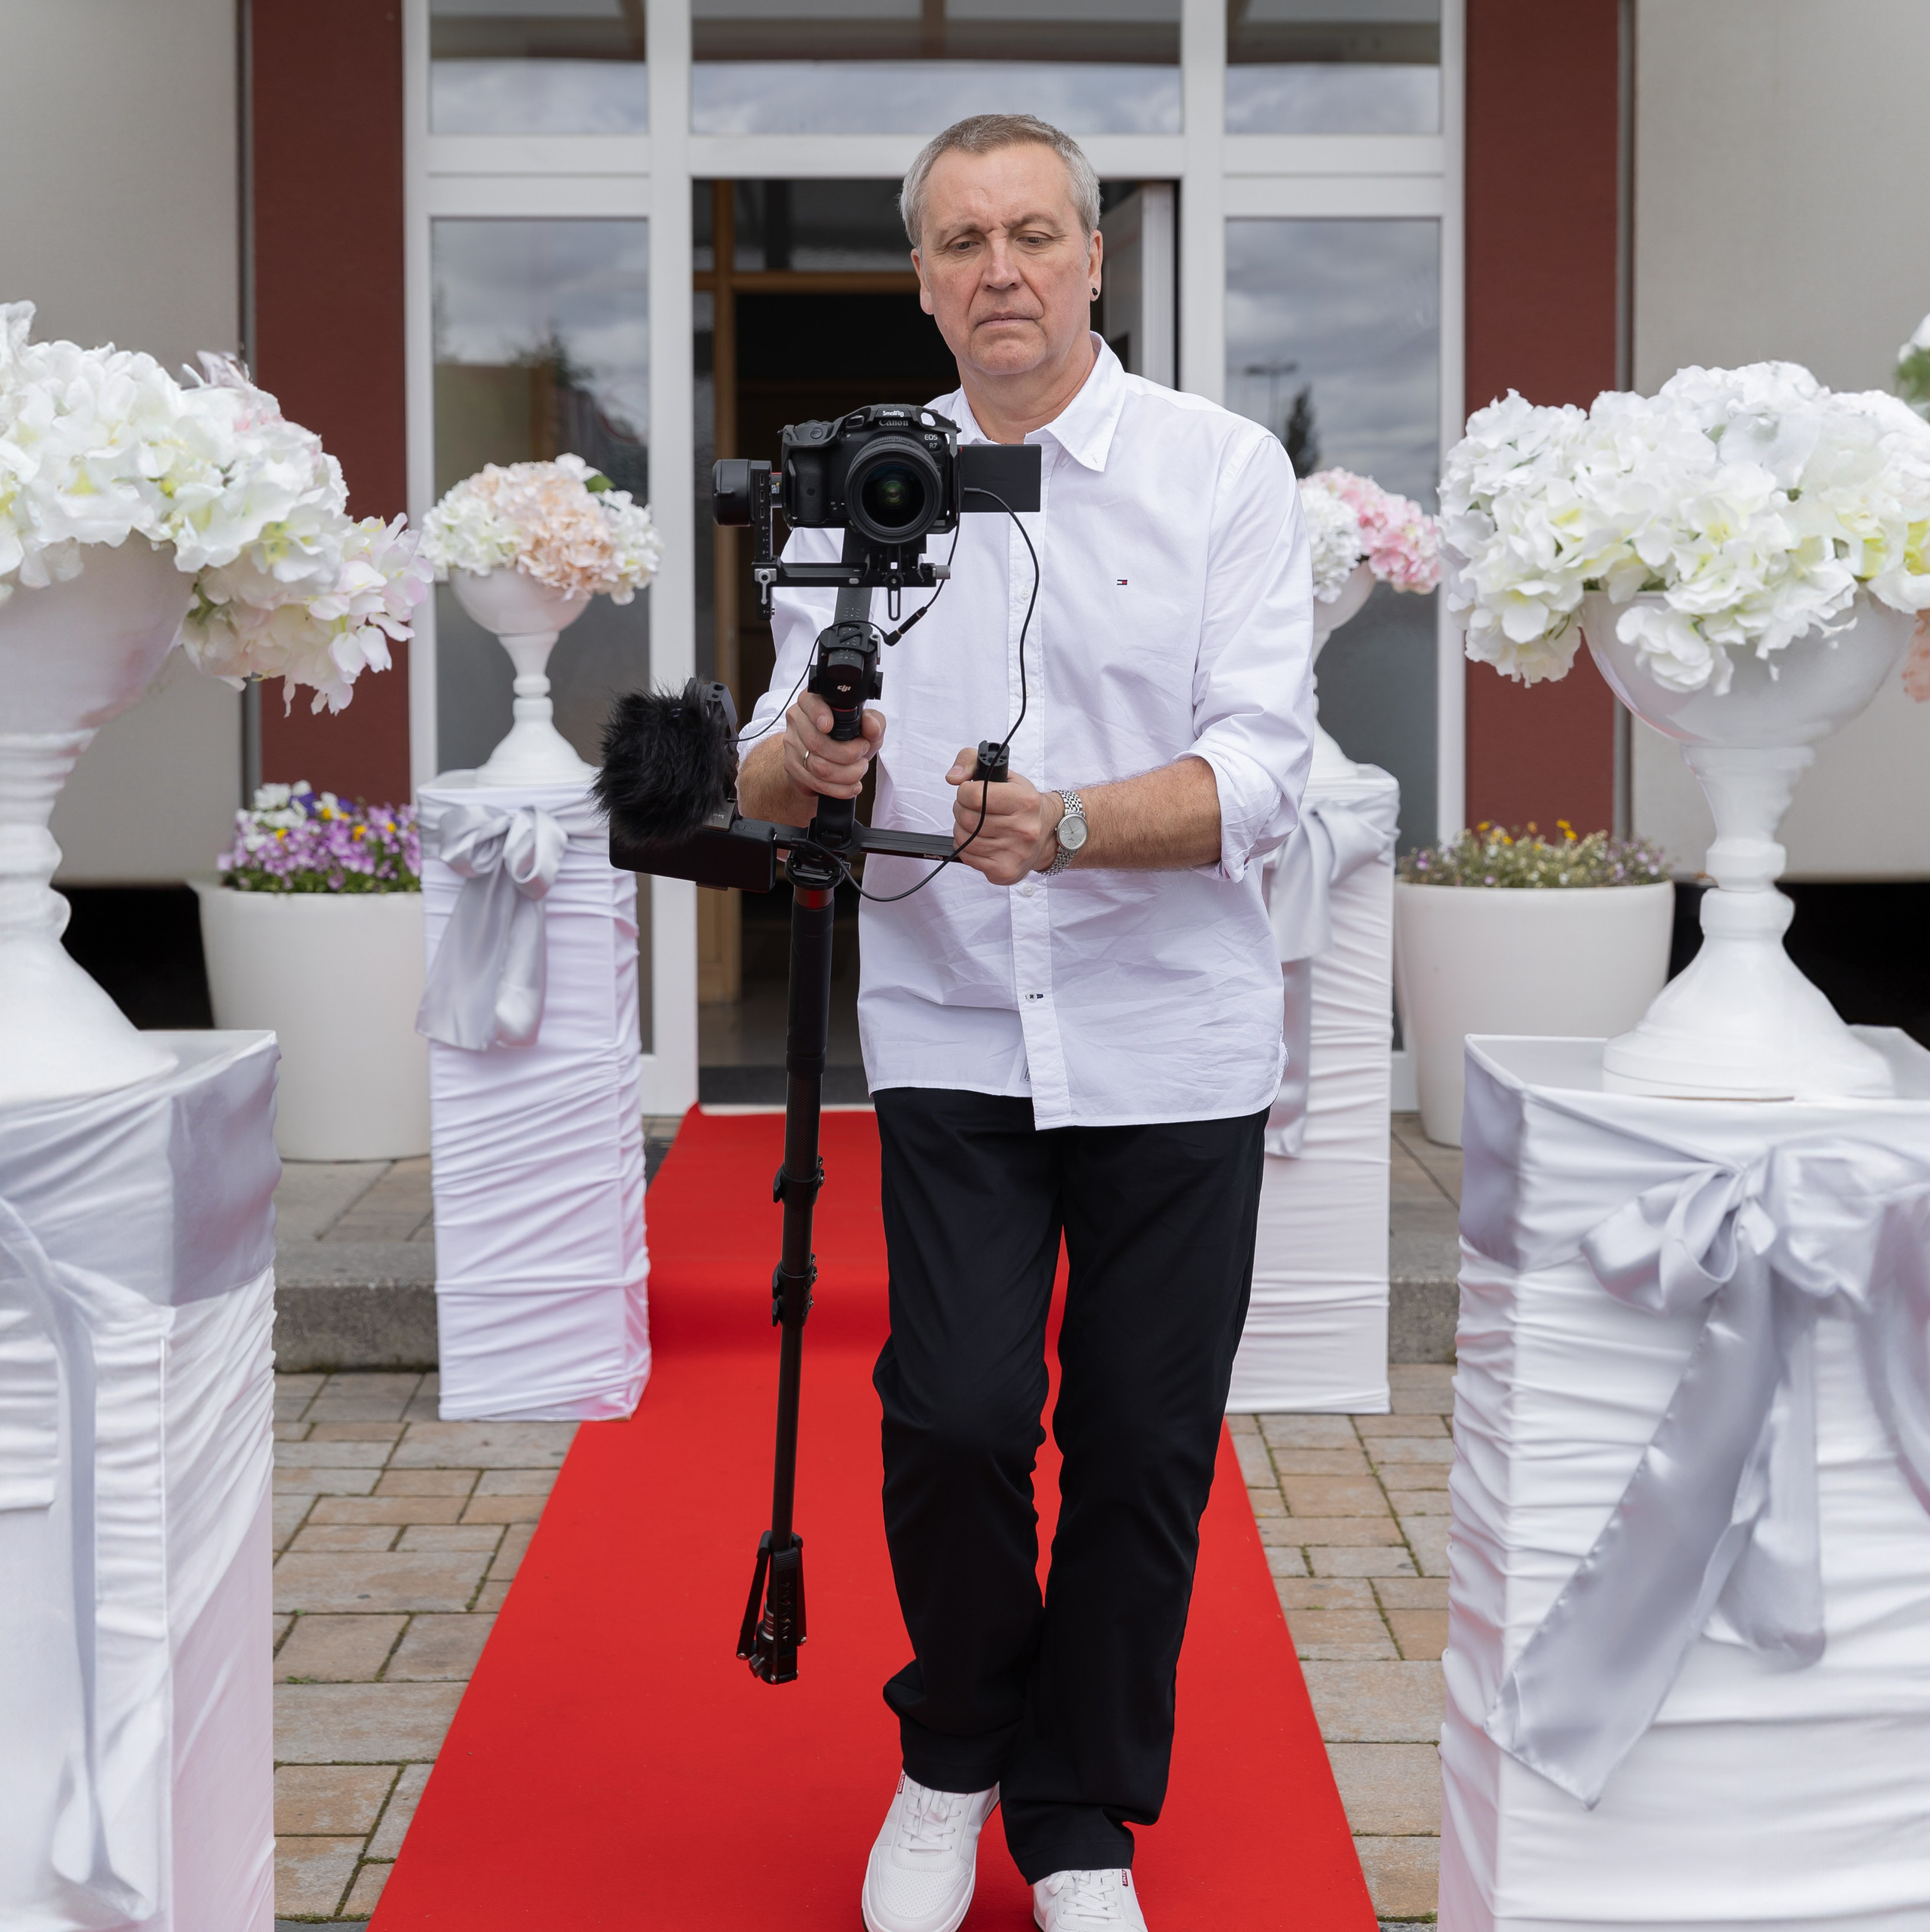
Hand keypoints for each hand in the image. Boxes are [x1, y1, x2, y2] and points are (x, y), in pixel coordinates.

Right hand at [785, 694, 883, 801]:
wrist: (829, 760)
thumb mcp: (866, 728)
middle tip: (862, 755)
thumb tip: (871, 725)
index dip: (819, 715)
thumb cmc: (848, 739)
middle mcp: (798, 721)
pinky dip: (840, 788)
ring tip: (859, 770)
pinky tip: (851, 785)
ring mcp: (792, 745)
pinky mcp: (792, 767)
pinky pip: (816, 783)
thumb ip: (875, 722)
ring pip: (818, 766)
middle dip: (848, 754)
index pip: (810, 703)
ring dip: (847, 774)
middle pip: (817, 742)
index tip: (829, 726)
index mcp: (813, 702)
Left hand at [947, 749, 1063, 885]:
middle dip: (962, 810)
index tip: (972, 793)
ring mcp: (1014, 853)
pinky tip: (983, 841)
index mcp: (1025, 801)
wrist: (1048, 833)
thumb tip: (953, 777)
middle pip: (966, 819)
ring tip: (979, 825)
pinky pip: (968, 857)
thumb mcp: (1003, 773)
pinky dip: (969, 848)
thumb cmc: (1022, 802)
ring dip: (964, 830)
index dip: (965, 792)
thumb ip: (971, 761)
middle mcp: (1023, 829)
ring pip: (963, 839)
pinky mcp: (1004, 871)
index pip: (973, 796)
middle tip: (974, 809)